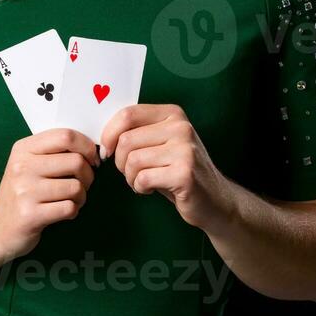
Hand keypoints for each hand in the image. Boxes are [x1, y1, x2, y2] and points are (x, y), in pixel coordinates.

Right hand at [0, 128, 99, 262]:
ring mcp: (24, 191)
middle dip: (88, 175)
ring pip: (76, 187)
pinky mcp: (30, 215)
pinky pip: (69, 208)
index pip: (65, 136)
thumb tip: (94, 150)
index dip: (87, 147)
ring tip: (71, 200)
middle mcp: (22, 167)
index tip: (91, 159)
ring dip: (81, 197)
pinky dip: (73, 211)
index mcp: (23, 149)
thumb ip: (55, 152)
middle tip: (82, 184)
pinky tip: (63, 212)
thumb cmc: (21, 193)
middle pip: (76, 162)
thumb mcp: (29, 164)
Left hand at [99, 104, 233, 232]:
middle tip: (131, 172)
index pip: (128, 114)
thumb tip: (102, 136)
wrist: (214, 200)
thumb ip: (137, 132)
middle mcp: (181, 127)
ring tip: (143, 181)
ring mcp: (185, 150)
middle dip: (121, 161)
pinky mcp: (184, 173)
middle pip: (126, 140)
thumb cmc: (178, 171)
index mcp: (173, 114)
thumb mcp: (161, 143)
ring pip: (133, 160)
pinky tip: (151, 189)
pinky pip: (143, 179)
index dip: (109, 134)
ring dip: (131, 177)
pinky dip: (140, 188)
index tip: (107, 151)